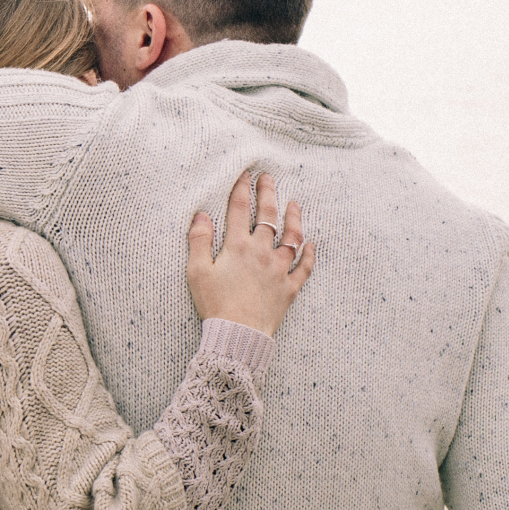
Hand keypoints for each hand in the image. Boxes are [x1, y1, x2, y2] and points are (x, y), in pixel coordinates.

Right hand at [187, 170, 312, 335]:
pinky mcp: (289, 288)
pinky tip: (310, 244)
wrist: (238, 334)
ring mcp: (279, 269)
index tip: (244, 175)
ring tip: (294, 205)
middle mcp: (262, 252)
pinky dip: (308, 254)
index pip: (239, 209)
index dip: (241, 189)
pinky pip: (304, 267)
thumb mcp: (198, 272)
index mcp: (238, 246)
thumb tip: (201, 215)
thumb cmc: (215, 305)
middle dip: (268, 193)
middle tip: (268, 179)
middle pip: (268, 216)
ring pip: (292, 237)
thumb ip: (199, 240)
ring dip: (294, 218)